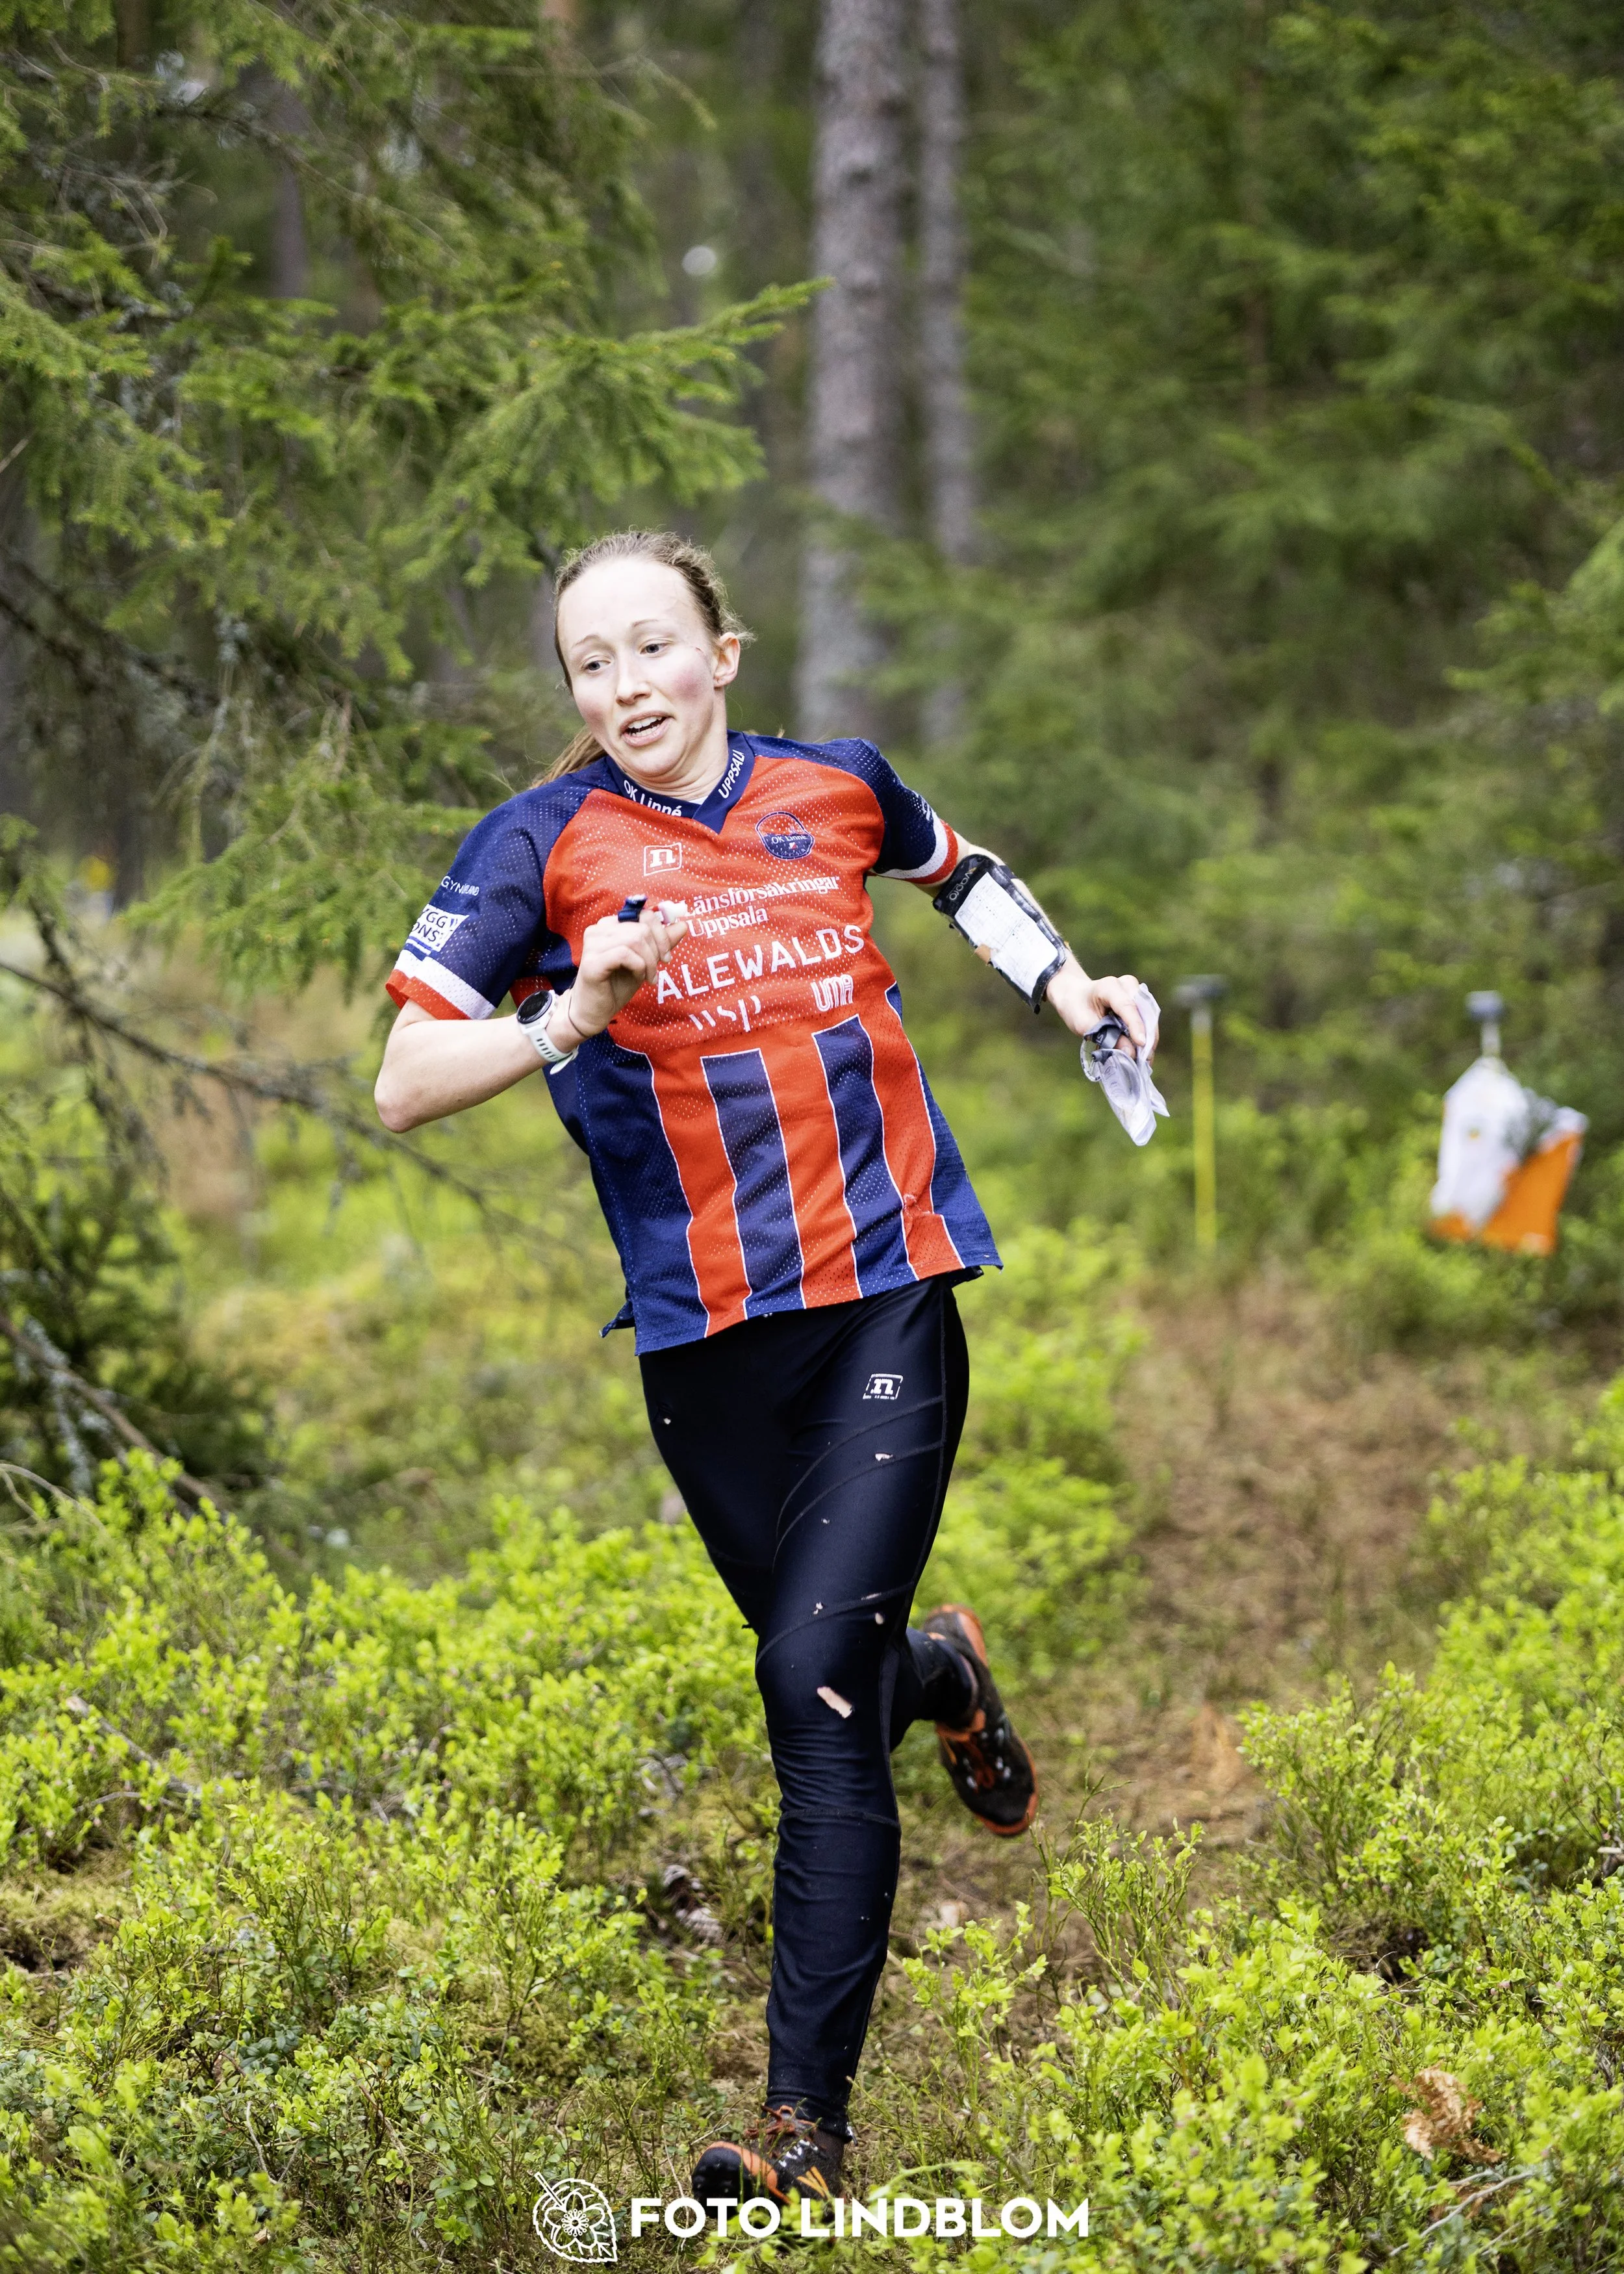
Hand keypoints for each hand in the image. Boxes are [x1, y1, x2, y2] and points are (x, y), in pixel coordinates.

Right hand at [561, 900, 690, 1041]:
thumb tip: (683, 925)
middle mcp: (598, 929)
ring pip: (635, 939)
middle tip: (655, 973)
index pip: (644, 915)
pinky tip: (638, 978)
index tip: (666, 957)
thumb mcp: (645, 961)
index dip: (661, 935)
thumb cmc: (617, 985)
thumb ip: (661, 943)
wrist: (595, 1011)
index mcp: (610, 925)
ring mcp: (593, 944)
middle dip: (656, 951)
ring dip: (649, 962)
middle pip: (642, 928)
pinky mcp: (592, 962)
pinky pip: (625, 954)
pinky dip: (638, 967)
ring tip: (648, 978)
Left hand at [1045, 955, 1150, 1058]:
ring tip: (1146, 1060)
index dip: (1136, 1026)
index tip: (1141, 1044)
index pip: (1127, 1006)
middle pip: (1143, 1011)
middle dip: (1147, 1036)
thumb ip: (1107, 1037)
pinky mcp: (1140, 1000)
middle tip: (1146, 1060)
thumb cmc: (1078, 1009)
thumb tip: (1130, 1053)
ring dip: (1149, 1038)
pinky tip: (1144, 1052)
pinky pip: (1147, 1019)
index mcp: (1108, 986)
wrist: (1076, 997)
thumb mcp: (1085, 1025)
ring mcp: (1135, 991)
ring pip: (1149, 1016)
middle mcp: (1126, 985)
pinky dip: (1146, 1035)